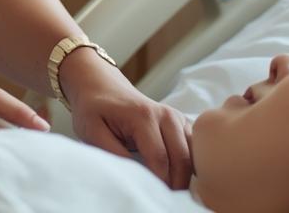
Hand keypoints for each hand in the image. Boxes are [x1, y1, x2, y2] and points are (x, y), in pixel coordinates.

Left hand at [61, 50, 192, 188]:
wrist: (103, 87)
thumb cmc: (95, 110)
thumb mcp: (92, 131)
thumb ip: (113, 153)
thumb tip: (136, 176)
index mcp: (143, 116)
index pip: (159, 158)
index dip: (159, 183)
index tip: (153, 197)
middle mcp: (166, 115)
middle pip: (182, 158)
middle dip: (177, 184)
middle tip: (167, 201)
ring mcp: (177, 118)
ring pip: (193, 154)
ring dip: (188, 176)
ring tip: (175, 193)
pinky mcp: (182, 123)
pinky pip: (195, 148)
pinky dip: (192, 165)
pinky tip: (182, 179)